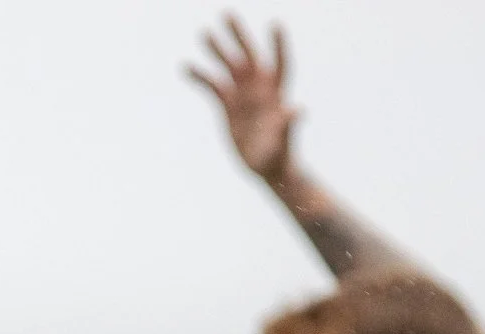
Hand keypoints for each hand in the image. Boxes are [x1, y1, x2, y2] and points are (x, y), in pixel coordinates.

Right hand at [185, 15, 298, 183]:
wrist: (266, 168)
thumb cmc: (279, 157)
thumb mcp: (283, 142)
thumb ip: (289, 124)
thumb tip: (298, 110)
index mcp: (276, 94)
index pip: (279, 63)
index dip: (278, 45)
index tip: (275, 24)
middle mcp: (259, 89)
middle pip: (249, 56)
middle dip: (239, 36)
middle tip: (227, 15)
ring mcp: (242, 95)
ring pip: (229, 66)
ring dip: (218, 50)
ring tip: (204, 33)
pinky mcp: (228, 105)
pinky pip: (212, 85)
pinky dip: (200, 76)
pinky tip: (186, 67)